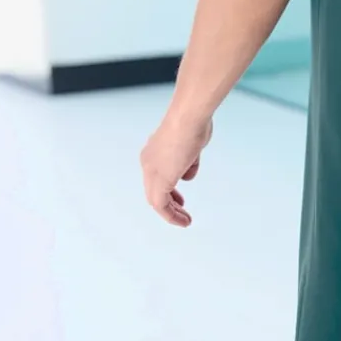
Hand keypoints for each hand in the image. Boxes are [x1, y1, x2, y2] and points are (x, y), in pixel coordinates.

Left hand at [139, 110, 212, 227]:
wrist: (188, 119)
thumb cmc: (193, 124)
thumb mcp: (191, 145)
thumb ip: (189, 161)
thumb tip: (188, 173)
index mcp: (154, 151)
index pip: (157, 176)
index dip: (169, 188)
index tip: (180, 198)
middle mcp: (148, 162)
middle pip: (154, 190)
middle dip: (169, 202)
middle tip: (181, 210)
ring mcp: (152, 171)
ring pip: (156, 200)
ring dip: (171, 212)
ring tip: (184, 221)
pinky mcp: (159, 181)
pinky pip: (161, 205)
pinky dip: (171, 215)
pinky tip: (183, 220)